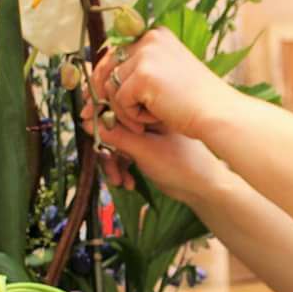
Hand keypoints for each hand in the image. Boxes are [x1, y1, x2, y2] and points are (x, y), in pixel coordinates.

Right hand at [83, 103, 230, 204]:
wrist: (204, 189)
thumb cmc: (184, 165)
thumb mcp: (145, 150)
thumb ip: (116, 135)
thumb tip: (88, 123)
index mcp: (153, 108)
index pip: (118, 102)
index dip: (100, 114)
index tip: (88, 126)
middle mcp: (149, 118)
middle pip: (113, 124)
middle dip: (106, 146)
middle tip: (105, 159)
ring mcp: (147, 133)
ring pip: (117, 141)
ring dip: (113, 162)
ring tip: (119, 179)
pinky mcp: (146, 149)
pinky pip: (124, 153)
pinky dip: (122, 168)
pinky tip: (128, 182)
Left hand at [90, 28, 236, 137]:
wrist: (217, 114)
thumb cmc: (196, 102)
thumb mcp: (166, 76)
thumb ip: (139, 71)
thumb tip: (98, 79)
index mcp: (156, 35)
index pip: (115, 52)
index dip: (102, 77)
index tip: (96, 99)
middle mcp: (149, 39)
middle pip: (107, 67)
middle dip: (101, 95)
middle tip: (95, 116)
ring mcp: (146, 55)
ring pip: (112, 87)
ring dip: (124, 111)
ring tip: (146, 123)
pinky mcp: (143, 75)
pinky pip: (120, 101)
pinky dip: (132, 117)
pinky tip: (153, 120)